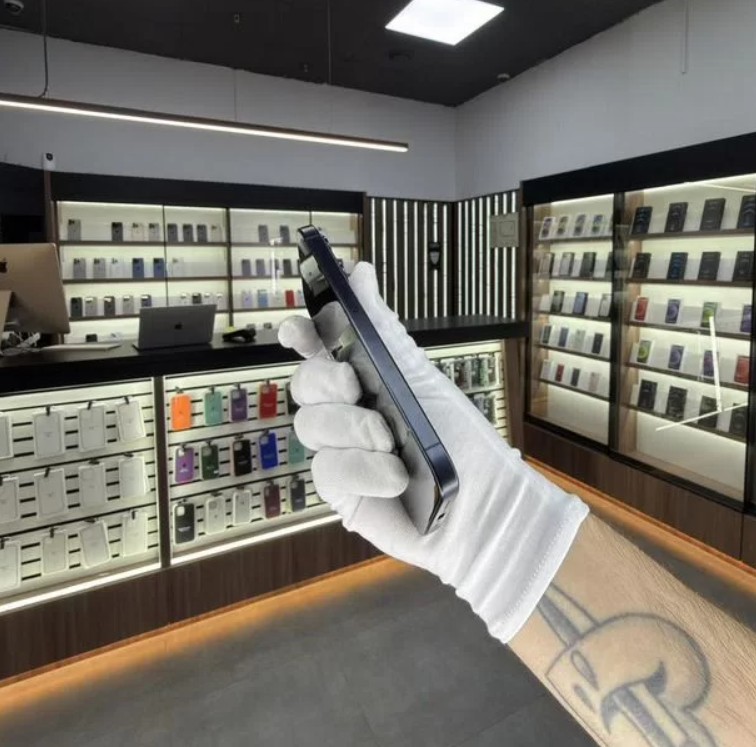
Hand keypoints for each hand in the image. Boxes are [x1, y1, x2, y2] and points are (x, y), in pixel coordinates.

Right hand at [279, 262, 586, 641]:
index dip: (302, 335)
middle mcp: (348, 411)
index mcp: (366, 378)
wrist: (482, 508)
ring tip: (391, 443)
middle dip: (325, 382)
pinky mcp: (341, 490)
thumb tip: (358, 271)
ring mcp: (341, 451)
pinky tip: (395, 478)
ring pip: (310, 425)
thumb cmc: (460, 439)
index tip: (296, 329)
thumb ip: (382, 328)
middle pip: (304, 384)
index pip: (319, 349)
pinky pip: (328, 469)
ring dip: (353, 430)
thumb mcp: (420, 377)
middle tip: (356, 387)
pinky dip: (364, 469)